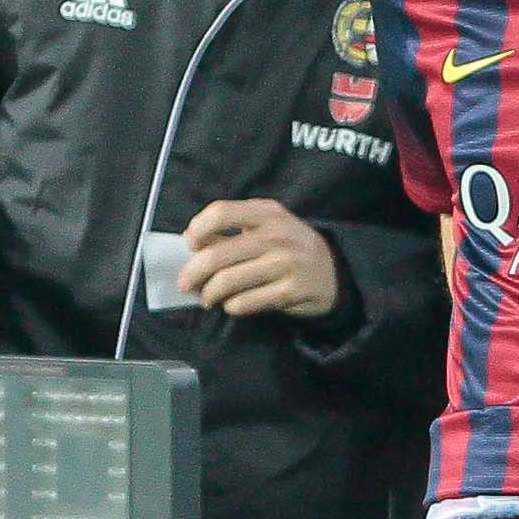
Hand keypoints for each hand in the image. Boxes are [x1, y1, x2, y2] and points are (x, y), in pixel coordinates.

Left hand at [178, 198, 338, 321]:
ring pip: (228, 281)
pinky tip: (232, 304)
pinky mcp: (290, 291)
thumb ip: (233, 231)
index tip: (189, 244)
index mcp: (268, 213)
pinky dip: (232, 306)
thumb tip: (192, 243)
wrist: (333, 272)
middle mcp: (277, 235)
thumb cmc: (289, 248)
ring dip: (209, 293)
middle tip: (185, 283)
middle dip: (193, 272)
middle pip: (218, 254)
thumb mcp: (268, 228)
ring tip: (207, 298)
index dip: (198, 229)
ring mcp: (285, 264)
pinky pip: (246, 302)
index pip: (221, 213)